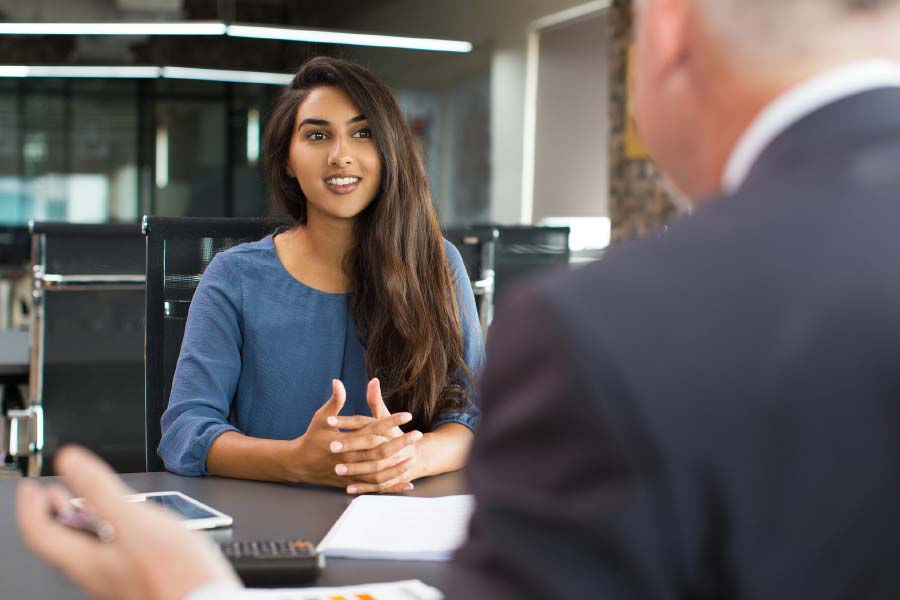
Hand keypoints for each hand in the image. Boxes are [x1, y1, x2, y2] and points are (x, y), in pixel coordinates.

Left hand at [16, 446, 239, 599]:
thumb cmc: (175, 572)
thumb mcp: (134, 521)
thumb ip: (99, 490)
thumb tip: (70, 462)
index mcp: (86, 561)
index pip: (41, 534)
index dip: (31, 508)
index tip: (31, 488)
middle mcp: (96, 575)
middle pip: (61, 544)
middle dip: (54, 514)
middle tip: (51, 493)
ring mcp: (116, 581)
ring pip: (85, 550)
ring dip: (80, 524)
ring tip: (84, 505)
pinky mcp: (137, 582)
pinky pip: (108, 556)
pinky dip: (105, 535)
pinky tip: (123, 528)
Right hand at [291, 379, 413, 486]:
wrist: (299, 464)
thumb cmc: (312, 438)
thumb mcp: (322, 418)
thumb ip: (334, 401)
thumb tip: (338, 382)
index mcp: (345, 440)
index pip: (373, 429)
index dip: (391, 421)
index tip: (407, 415)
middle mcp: (350, 458)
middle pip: (380, 450)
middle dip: (401, 442)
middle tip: (418, 434)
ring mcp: (351, 473)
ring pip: (379, 471)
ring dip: (398, 466)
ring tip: (414, 458)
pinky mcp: (352, 483)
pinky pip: (375, 487)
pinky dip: (392, 486)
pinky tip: (407, 484)